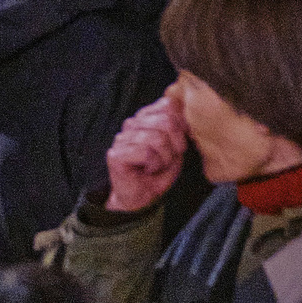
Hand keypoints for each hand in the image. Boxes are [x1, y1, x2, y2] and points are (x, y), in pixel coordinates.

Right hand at [104, 88, 188, 212]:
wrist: (143, 198)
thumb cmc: (160, 171)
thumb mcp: (177, 146)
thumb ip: (179, 126)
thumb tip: (185, 111)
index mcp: (146, 116)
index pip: (169, 105)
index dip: (181, 125)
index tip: (178, 143)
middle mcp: (132, 123)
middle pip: (166, 121)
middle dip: (175, 145)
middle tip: (168, 158)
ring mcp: (122, 137)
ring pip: (157, 138)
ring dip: (164, 158)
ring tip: (157, 165)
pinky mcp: (116, 154)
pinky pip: (146, 152)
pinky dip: (154, 165)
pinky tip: (147, 170)